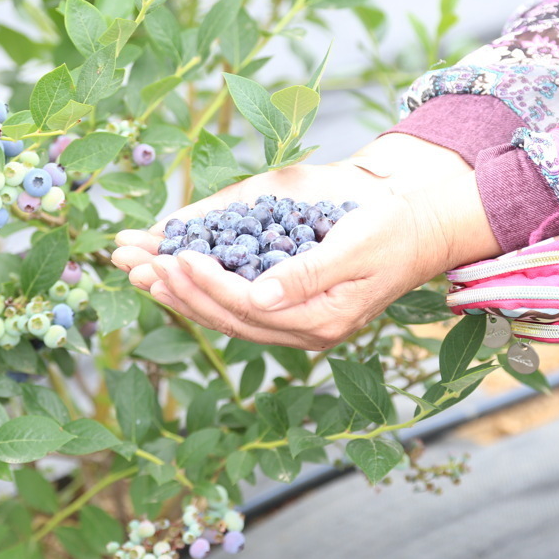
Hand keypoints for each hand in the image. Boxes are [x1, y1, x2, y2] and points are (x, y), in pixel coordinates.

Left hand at [110, 134, 500, 348]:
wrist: (421, 227)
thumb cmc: (392, 229)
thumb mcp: (357, 245)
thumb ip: (308, 274)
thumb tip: (260, 296)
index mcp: (322, 319)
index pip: (249, 307)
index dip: (208, 283)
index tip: (175, 256)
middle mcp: (305, 330)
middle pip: (228, 317)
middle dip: (178, 291)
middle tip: (137, 266)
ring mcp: (296, 323)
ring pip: (225, 316)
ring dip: (180, 294)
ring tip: (138, 271)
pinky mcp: (290, 307)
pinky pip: (236, 305)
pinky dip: (201, 289)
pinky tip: (172, 275)